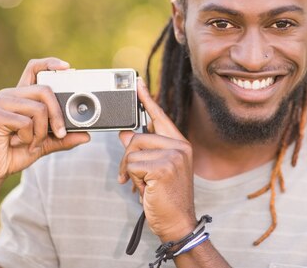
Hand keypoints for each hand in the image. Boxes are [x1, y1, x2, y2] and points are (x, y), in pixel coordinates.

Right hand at [0, 58, 89, 184]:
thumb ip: (63, 138)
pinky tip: (19, 144)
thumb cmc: (14, 152)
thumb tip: (86, 136)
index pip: (34, 69)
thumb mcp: (45, 144)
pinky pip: (25, 122)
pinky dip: (29, 138)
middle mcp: (10, 95)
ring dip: (42, 132)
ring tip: (33, 143)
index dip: (50, 64)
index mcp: (22, 96)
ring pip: (38, 108)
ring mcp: (1, 103)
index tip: (68, 68)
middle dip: (58, 114)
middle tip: (60, 133)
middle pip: (45, 90)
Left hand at [118, 78, 196, 241]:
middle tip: (131, 177)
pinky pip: (133, 165)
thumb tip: (126, 133)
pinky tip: (146, 190)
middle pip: (138, 137)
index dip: (146, 99)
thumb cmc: (166, 198)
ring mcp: (174, 156)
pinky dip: (133, 180)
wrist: (178, 223)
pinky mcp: (164, 167)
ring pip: (133, 151)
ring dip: (131, 172)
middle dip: (128, 158)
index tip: (136, 83)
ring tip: (143, 186)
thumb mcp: (154, 171)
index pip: (160, 116)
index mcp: (180, 144)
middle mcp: (180, 146)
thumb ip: (143, 150)